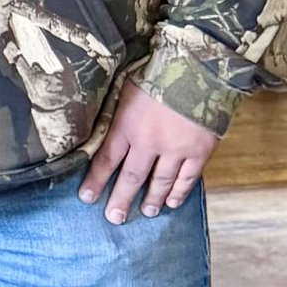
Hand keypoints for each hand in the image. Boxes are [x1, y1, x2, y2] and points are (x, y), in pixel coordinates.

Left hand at [79, 80, 218, 223]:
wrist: (199, 67)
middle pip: (132, 177)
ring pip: (160, 181)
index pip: (106, 160)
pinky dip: (179, 192)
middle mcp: (149, 142)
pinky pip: (187, 178)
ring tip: (144, 212)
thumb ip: (116, 113)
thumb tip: (99, 127)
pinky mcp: (199, 151)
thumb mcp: (126, 89)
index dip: (96, 180)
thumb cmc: (158, 72)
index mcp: (127, 126)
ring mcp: (176, 149)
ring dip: (151, 199)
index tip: (86, 197)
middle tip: (114, 218)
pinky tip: (171, 202)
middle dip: (120, 199)